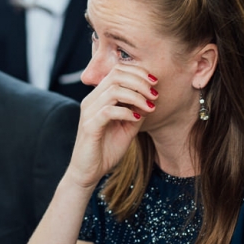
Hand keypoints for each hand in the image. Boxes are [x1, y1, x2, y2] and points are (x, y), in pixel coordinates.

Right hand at [67, 65, 157, 189]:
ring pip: (113, 90)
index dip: (137, 72)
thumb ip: (136, 110)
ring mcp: (88, 112)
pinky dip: (126, 112)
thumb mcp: (127, 127)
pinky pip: (108, 111)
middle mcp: (91, 100)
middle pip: (116, 75)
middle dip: (139, 81)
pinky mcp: (89, 126)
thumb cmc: (106, 149)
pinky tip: (137, 118)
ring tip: (150, 106)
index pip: (116, 71)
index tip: (154, 82)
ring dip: (136, 96)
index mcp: (98, 97)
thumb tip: (151, 98)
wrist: (88, 172)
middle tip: (154, 94)